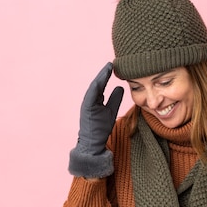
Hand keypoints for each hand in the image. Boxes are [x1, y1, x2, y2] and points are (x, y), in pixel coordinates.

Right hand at [68, 63, 123, 177]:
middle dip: (104, 72)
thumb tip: (120, 87)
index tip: (114, 66)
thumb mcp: (111, 110)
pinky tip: (102, 78)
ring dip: (101, 76)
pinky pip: (91, 94)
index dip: (107, 75)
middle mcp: (90, 99)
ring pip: (94, 86)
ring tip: (108, 67)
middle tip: (112, 63)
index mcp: (95, 99)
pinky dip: (97, 86)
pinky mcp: (86, 108)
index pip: (102, 84)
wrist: (93, 143)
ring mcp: (87, 103)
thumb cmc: (101, 128)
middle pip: (98, 83)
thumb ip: (115, 99)